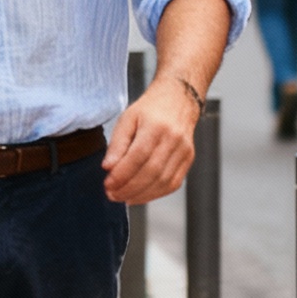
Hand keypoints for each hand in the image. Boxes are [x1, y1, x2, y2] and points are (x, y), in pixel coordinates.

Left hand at [104, 80, 199, 204]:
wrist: (177, 100)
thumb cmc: (150, 110)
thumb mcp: (127, 119)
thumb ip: (117, 144)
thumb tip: (108, 168)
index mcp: (156, 125)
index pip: (138, 156)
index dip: (122, 174)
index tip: (108, 184)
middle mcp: (174, 139)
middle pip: (151, 172)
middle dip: (129, 188)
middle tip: (112, 194)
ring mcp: (184, 151)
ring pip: (163, 182)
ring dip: (140, 195)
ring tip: (122, 197)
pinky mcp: (188, 160)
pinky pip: (172, 184)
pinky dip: (154, 194)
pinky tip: (139, 195)